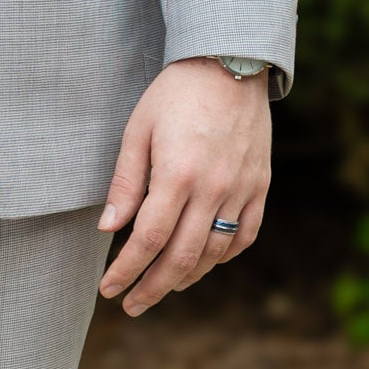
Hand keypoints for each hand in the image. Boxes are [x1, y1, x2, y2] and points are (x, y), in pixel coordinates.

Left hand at [97, 57, 270, 315]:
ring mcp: (241, 190)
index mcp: (177, 174)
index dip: (128, 270)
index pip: (149, 239)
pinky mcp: (260, 186)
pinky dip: (223, 256)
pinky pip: (245, 236)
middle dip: (153, 287)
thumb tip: (108, 229)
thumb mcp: (138, 129)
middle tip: (131, 304)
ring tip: (163, 286)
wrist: (229, 64)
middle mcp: (213, 189)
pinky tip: (204, 262)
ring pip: (215, 253)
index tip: (110, 288)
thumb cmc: (175, 93)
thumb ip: (126, 183)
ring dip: (187, 277)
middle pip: (182, 257)